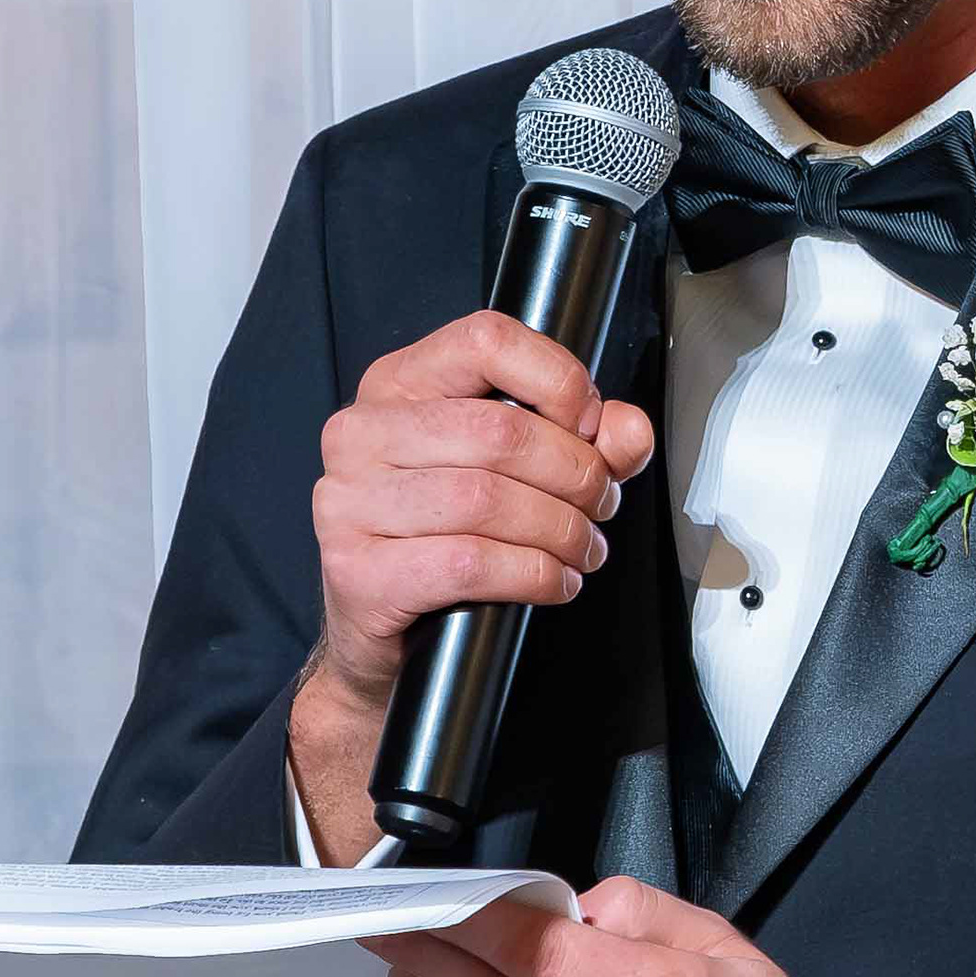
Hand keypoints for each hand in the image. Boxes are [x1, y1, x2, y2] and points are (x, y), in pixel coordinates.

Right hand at [289, 313, 660, 864]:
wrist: (380, 636)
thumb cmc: (442, 538)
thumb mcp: (515, 473)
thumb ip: (580, 441)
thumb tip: (628, 429)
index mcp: (396, 385)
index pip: (486, 340)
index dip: (558, 381)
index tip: (590, 428)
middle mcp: (360, 434)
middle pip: (501, 431)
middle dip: (576, 474)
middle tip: (600, 508)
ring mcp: (348, 502)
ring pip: (489, 499)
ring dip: (561, 531)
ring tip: (582, 550)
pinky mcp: (358, 571)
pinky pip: (470, 562)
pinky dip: (533, 575)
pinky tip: (553, 583)